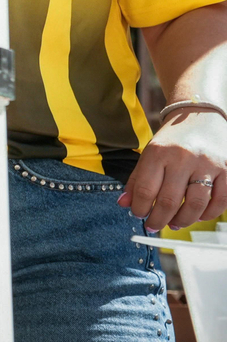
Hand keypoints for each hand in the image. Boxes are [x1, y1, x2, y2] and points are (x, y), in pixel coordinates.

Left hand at [121, 109, 226, 231]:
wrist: (200, 116)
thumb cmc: (172, 140)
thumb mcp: (149, 153)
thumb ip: (137, 179)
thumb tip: (124, 204)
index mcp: (159, 152)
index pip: (146, 189)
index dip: (140, 208)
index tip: (139, 214)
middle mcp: (183, 157)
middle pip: (169, 200)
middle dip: (159, 219)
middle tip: (154, 225)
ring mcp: (207, 164)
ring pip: (195, 204)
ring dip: (183, 220)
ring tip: (175, 223)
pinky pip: (221, 200)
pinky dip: (209, 213)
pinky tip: (199, 216)